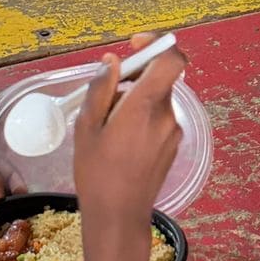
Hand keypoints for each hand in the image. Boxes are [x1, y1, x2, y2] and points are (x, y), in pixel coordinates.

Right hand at [73, 39, 184, 244]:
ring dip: (136, 100)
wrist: (119, 216)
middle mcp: (165, 116)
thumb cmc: (97, 174)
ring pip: (157, 99)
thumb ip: (100, 89)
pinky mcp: (173, 145)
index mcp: (144, 107)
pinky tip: (121, 140)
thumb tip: (111, 63)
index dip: (158, 44)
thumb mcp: (86, 127)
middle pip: (159, 78)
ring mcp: (172, 132)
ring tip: (109, 125)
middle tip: (108, 94)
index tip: (136, 45)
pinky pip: (159, 118)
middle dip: (135, 77)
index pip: (172, 60)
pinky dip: (142, 118)